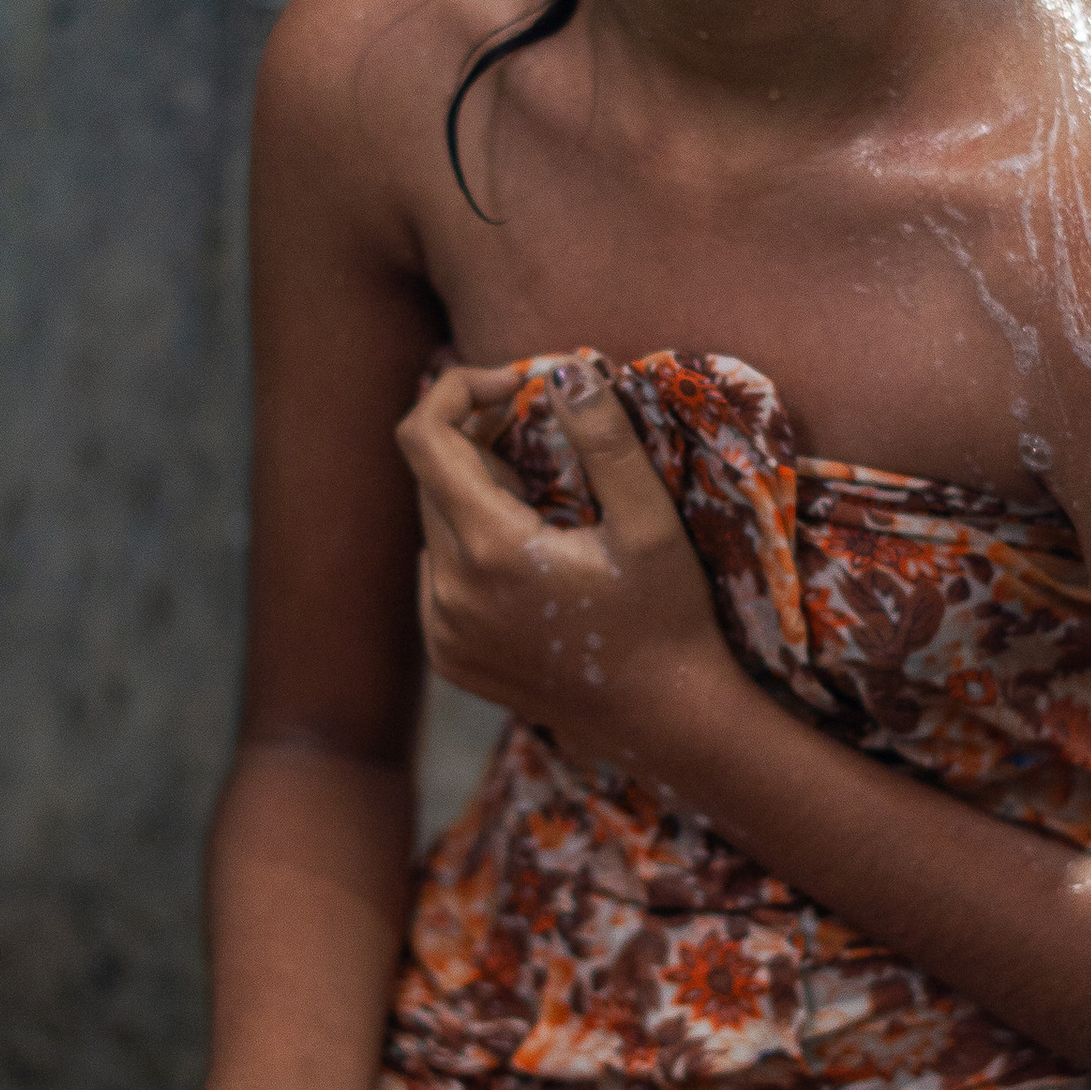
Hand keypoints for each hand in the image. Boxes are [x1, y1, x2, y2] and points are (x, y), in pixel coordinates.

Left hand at [397, 357, 730, 778]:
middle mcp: (447, 592)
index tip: (516, 386)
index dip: (458, 390)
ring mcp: (441, 631)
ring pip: (433, 525)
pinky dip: (471, 550)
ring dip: (476, 498)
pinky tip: (530, 566)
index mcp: (489, 549)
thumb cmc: (667, 617)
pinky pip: (437, 574)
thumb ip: (605, 439)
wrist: (664, 720)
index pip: (423, 436)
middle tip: (550, 448)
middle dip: (480, 443)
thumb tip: (564, 369)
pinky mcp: (446, 657)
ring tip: (548, 514)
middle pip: (431, 476)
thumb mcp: (650, 522)